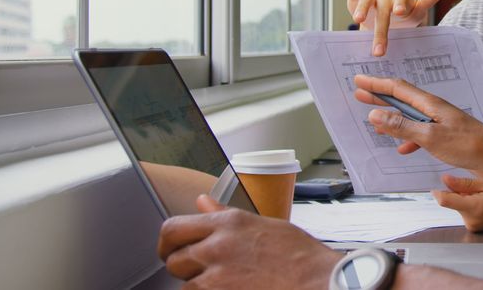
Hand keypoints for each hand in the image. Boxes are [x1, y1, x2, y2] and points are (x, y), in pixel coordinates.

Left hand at [158, 195, 339, 289]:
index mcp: (227, 222)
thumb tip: (201, 202)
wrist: (315, 280)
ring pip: (186, 285)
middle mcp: (217, 246)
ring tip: (227, 282)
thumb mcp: (261, 224)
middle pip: (174, 260)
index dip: (167, 243)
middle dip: (184, 267)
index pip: (173, 228)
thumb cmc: (298, 254)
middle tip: (202, 271)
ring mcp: (217, 275)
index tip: (171, 250)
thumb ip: (224, 215)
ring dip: (199, 285)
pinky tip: (232, 289)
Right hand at [338, 0, 447, 55]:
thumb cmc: (405, 18)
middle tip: (379, 50)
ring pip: (366, 0)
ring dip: (362, 10)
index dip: (401, 5)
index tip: (400, 12)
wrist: (390, 23)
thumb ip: (427, 0)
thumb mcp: (416, 13)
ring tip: (358, 21)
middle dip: (381, 31)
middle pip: (383, 11)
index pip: (402, 1)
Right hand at [353, 74, 482, 176]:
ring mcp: (440, 122)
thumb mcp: (430, 137)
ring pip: (409, 116)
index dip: (377, 84)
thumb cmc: (467, 145)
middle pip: (402, 99)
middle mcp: (434, 109)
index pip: (398, 88)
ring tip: (375, 122)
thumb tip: (375, 115)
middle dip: (380, 96)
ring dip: (391, 118)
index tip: (359, 80)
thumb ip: (402, 127)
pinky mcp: (446, 135)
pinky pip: (420, 132)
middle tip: (360, 94)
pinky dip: (407, 137)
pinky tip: (403, 149)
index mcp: (430, 104)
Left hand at [434, 175, 482, 233]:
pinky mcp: (477, 229)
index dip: (438, 191)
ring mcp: (474, 227)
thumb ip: (466, 183)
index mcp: (476, 207)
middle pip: (453, 201)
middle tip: (479, 184)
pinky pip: (467, 212)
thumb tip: (445, 179)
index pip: (445, 200)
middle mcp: (472, 220)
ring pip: (460, 205)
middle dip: (460, 191)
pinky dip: (472, 204)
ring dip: (467, 197)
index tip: (436, 184)